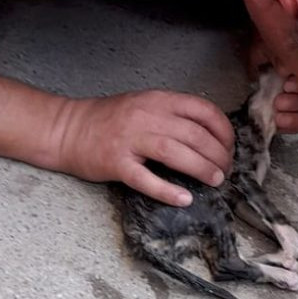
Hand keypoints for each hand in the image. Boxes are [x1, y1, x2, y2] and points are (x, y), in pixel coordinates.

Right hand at [55, 90, 234, 206]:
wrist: (67, 129)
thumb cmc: (108, 119)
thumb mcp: (144, 104)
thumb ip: (173, 113)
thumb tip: (210, 133)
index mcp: (157, 100)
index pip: (203, 110)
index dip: (223, 130)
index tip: (230, 146)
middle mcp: (146, 116)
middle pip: (194, 135)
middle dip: (218, 155)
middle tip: (225, 170)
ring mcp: (130, 140)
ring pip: (176, 153)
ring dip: (201, 168)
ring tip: (215, 180)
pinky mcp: (116, 163)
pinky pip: (146, 179)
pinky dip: (167, 191)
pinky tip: (184, 198)